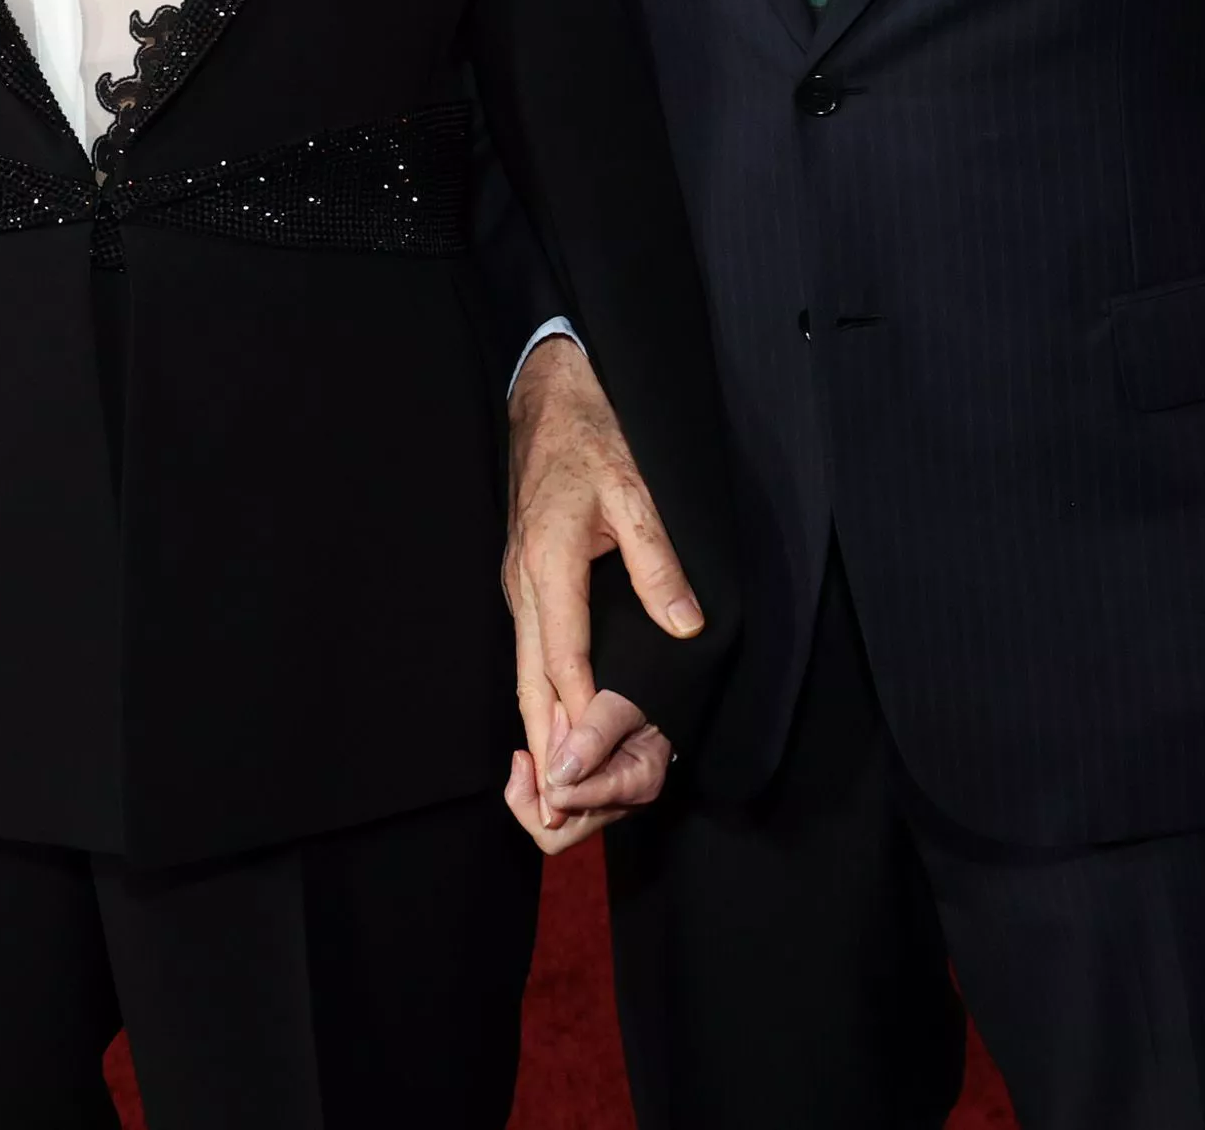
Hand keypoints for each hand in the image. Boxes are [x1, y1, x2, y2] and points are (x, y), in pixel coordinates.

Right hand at [501, 336, 702, 845]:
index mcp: (548, 562)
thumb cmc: (593, 437)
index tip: (593, 762)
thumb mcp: (636, 490)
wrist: (548, 396)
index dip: (579, 713)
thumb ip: (659, 561)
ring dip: (539, 734)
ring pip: (524, 675)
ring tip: (552, 793)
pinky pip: (528, 656)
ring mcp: (519, 586)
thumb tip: (686, 624)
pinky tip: (551, 732)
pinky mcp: (524, 584)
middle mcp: (524, 583)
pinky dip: (538, 702)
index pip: (563, 656)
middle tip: (559, 808)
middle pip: (531, 682)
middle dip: (547, 748)